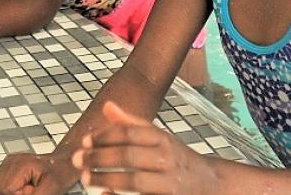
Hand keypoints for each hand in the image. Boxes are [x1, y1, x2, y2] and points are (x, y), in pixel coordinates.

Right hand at [0, 152, 79, 194]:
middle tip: (26, 191)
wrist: (64, 162)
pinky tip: (10, 193)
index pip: (4, 190)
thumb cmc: (61, 173)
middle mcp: (9, 163)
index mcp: (20, 165)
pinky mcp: (4, 169)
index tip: (28, 192)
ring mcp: (5, 164)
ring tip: (16, 193)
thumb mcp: (52, 189)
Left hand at [72, 101, 217, 193]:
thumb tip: (107, 106)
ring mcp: (170, 182)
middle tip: (77, 159)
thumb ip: (131, 124)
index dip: (105, 136)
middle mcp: (168, 159)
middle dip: (100, 157)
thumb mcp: (158, 138)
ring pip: (134, 181)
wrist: (213, 185)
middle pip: (130, 156)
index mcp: (163, 139)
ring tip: (85, 178)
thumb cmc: (177, 160)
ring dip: (107, 179)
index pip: (130, 133)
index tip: (85, 141)